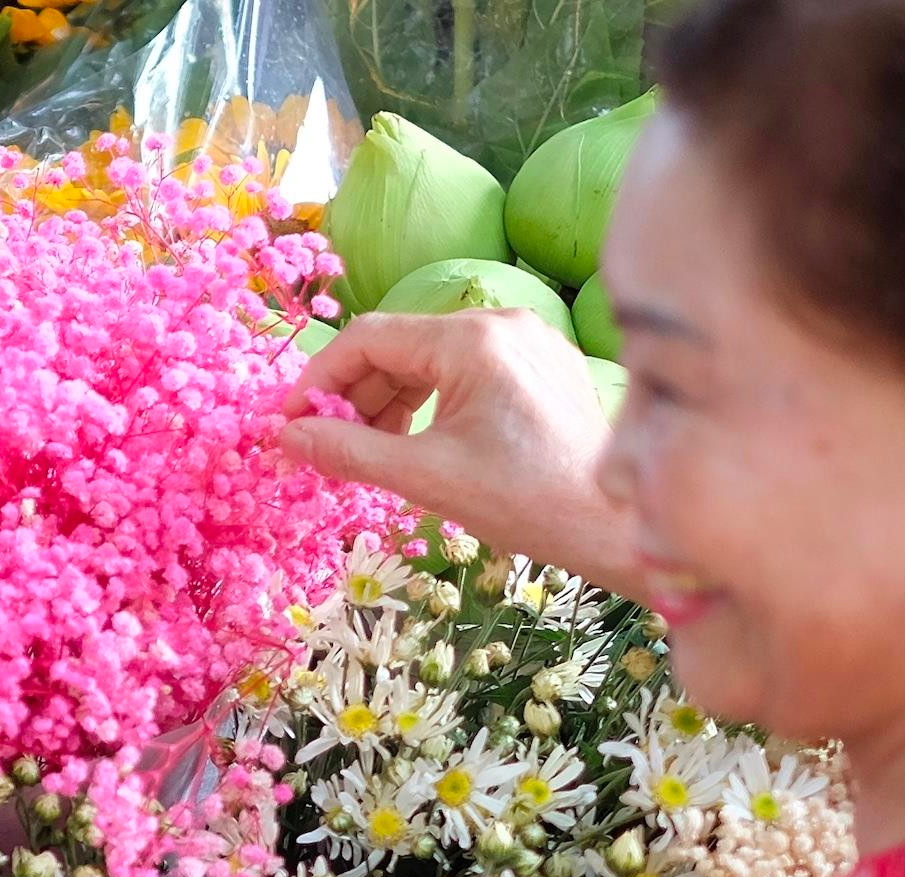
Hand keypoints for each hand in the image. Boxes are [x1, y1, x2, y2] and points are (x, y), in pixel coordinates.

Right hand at [281, 309, 641, 596]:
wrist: (617, 524)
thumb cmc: (528, 502)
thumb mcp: (425, 478)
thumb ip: (349, 451)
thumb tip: (287, 440)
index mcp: (471, 340)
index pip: (368, 338)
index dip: (318, 380)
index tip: (289, 424)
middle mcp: (500, 323)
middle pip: (398, 346)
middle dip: (353, 397)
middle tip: (322, 447)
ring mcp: (525, 341)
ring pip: (430, 360)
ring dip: (388, 402)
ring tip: (367, 452)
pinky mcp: (540, 365)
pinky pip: (465, 371)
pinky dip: (428, 402)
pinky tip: (415, 443)